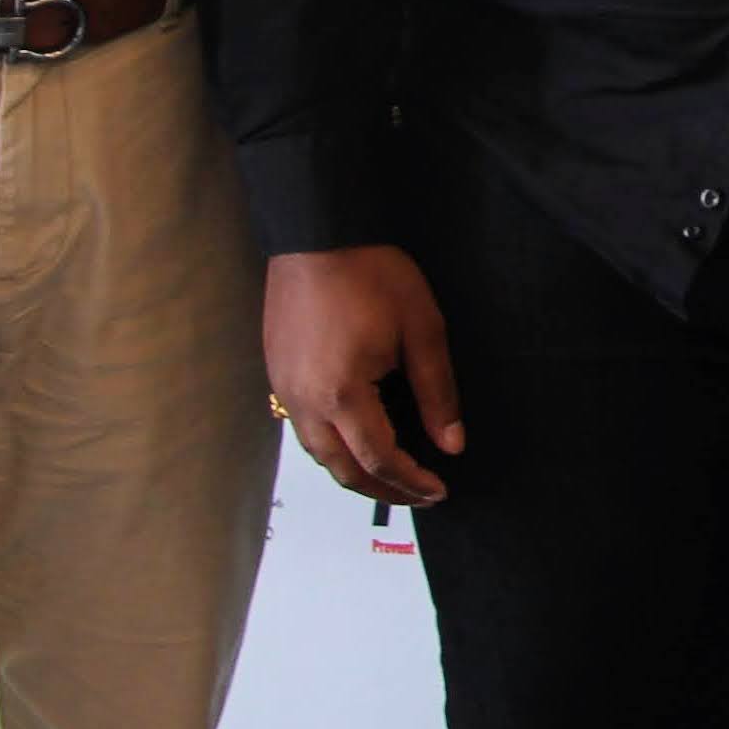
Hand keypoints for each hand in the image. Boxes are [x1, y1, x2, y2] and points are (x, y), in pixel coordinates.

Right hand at [265, 245, 464, 506]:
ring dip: (353, 471)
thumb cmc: (371, 272)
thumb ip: (437, 393)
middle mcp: (305, 400)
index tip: (438, 490)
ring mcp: (284, 387)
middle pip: (342, 468)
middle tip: (417, 496)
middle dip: (382, 489)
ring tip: (389, 477)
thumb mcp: (422, 330)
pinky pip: (302, 427)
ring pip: (317, 452)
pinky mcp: (276, 371)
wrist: (318, 232)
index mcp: (343, 394)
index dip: (411, 481)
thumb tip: (451, 443)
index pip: (379, 459)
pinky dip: (331, 446)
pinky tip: (353, 440)